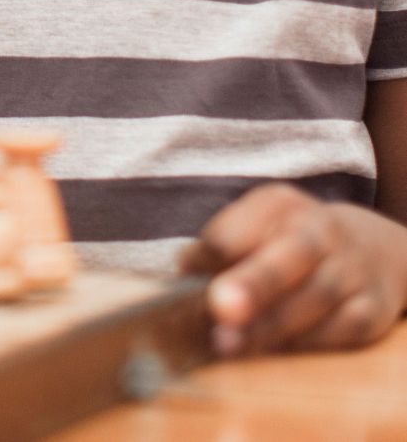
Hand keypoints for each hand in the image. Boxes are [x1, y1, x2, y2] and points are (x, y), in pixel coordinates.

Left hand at [180, 183, 406, 355]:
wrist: (371, 247)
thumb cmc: (291, 240)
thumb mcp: (257, 225)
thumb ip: (221, 246)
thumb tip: (183, 270)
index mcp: (279, 204)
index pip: (239, 228)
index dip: (209, 255)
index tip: (185, 275)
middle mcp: (321, 230)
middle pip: (288, 256)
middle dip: (253, 283)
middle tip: (219, 307)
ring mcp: (351, 268)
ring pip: (314, 298)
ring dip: (271, 325)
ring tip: (230, 344)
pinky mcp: (372, 308)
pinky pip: (341, 329)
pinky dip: (308, 342)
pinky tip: (278, 351)